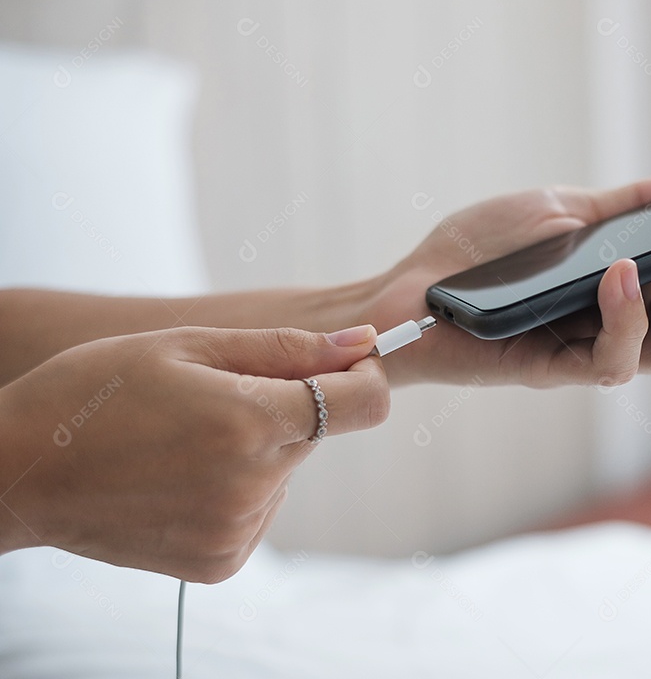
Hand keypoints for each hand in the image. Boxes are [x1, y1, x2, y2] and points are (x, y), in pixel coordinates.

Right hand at [0, 323, 387, 582]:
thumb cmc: (93, 393)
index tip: (342, 361)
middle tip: (215, 395)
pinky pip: (259, 508)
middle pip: (316, 431)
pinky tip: (180, 476)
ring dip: (257, 448)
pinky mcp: (222, 561)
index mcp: (249, 422)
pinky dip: (237, 487)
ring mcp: (238, 530)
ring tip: (183, 439)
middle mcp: (253, 485)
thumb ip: (286, 348)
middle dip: (284, 407)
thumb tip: (361, 343)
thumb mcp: (186, 346)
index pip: (363, 403)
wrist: (18, 473)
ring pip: (285, 470)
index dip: (362, 375)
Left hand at [366, 174, 650, 387]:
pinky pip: (612, 362)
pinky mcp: (558, 372)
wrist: (411, 286)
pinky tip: (621, 272)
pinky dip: (626, 316)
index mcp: (640, 293)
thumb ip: (632, 205)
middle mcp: (630, 330)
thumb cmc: (485, 250)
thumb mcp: (566, 208)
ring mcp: (597, 353)